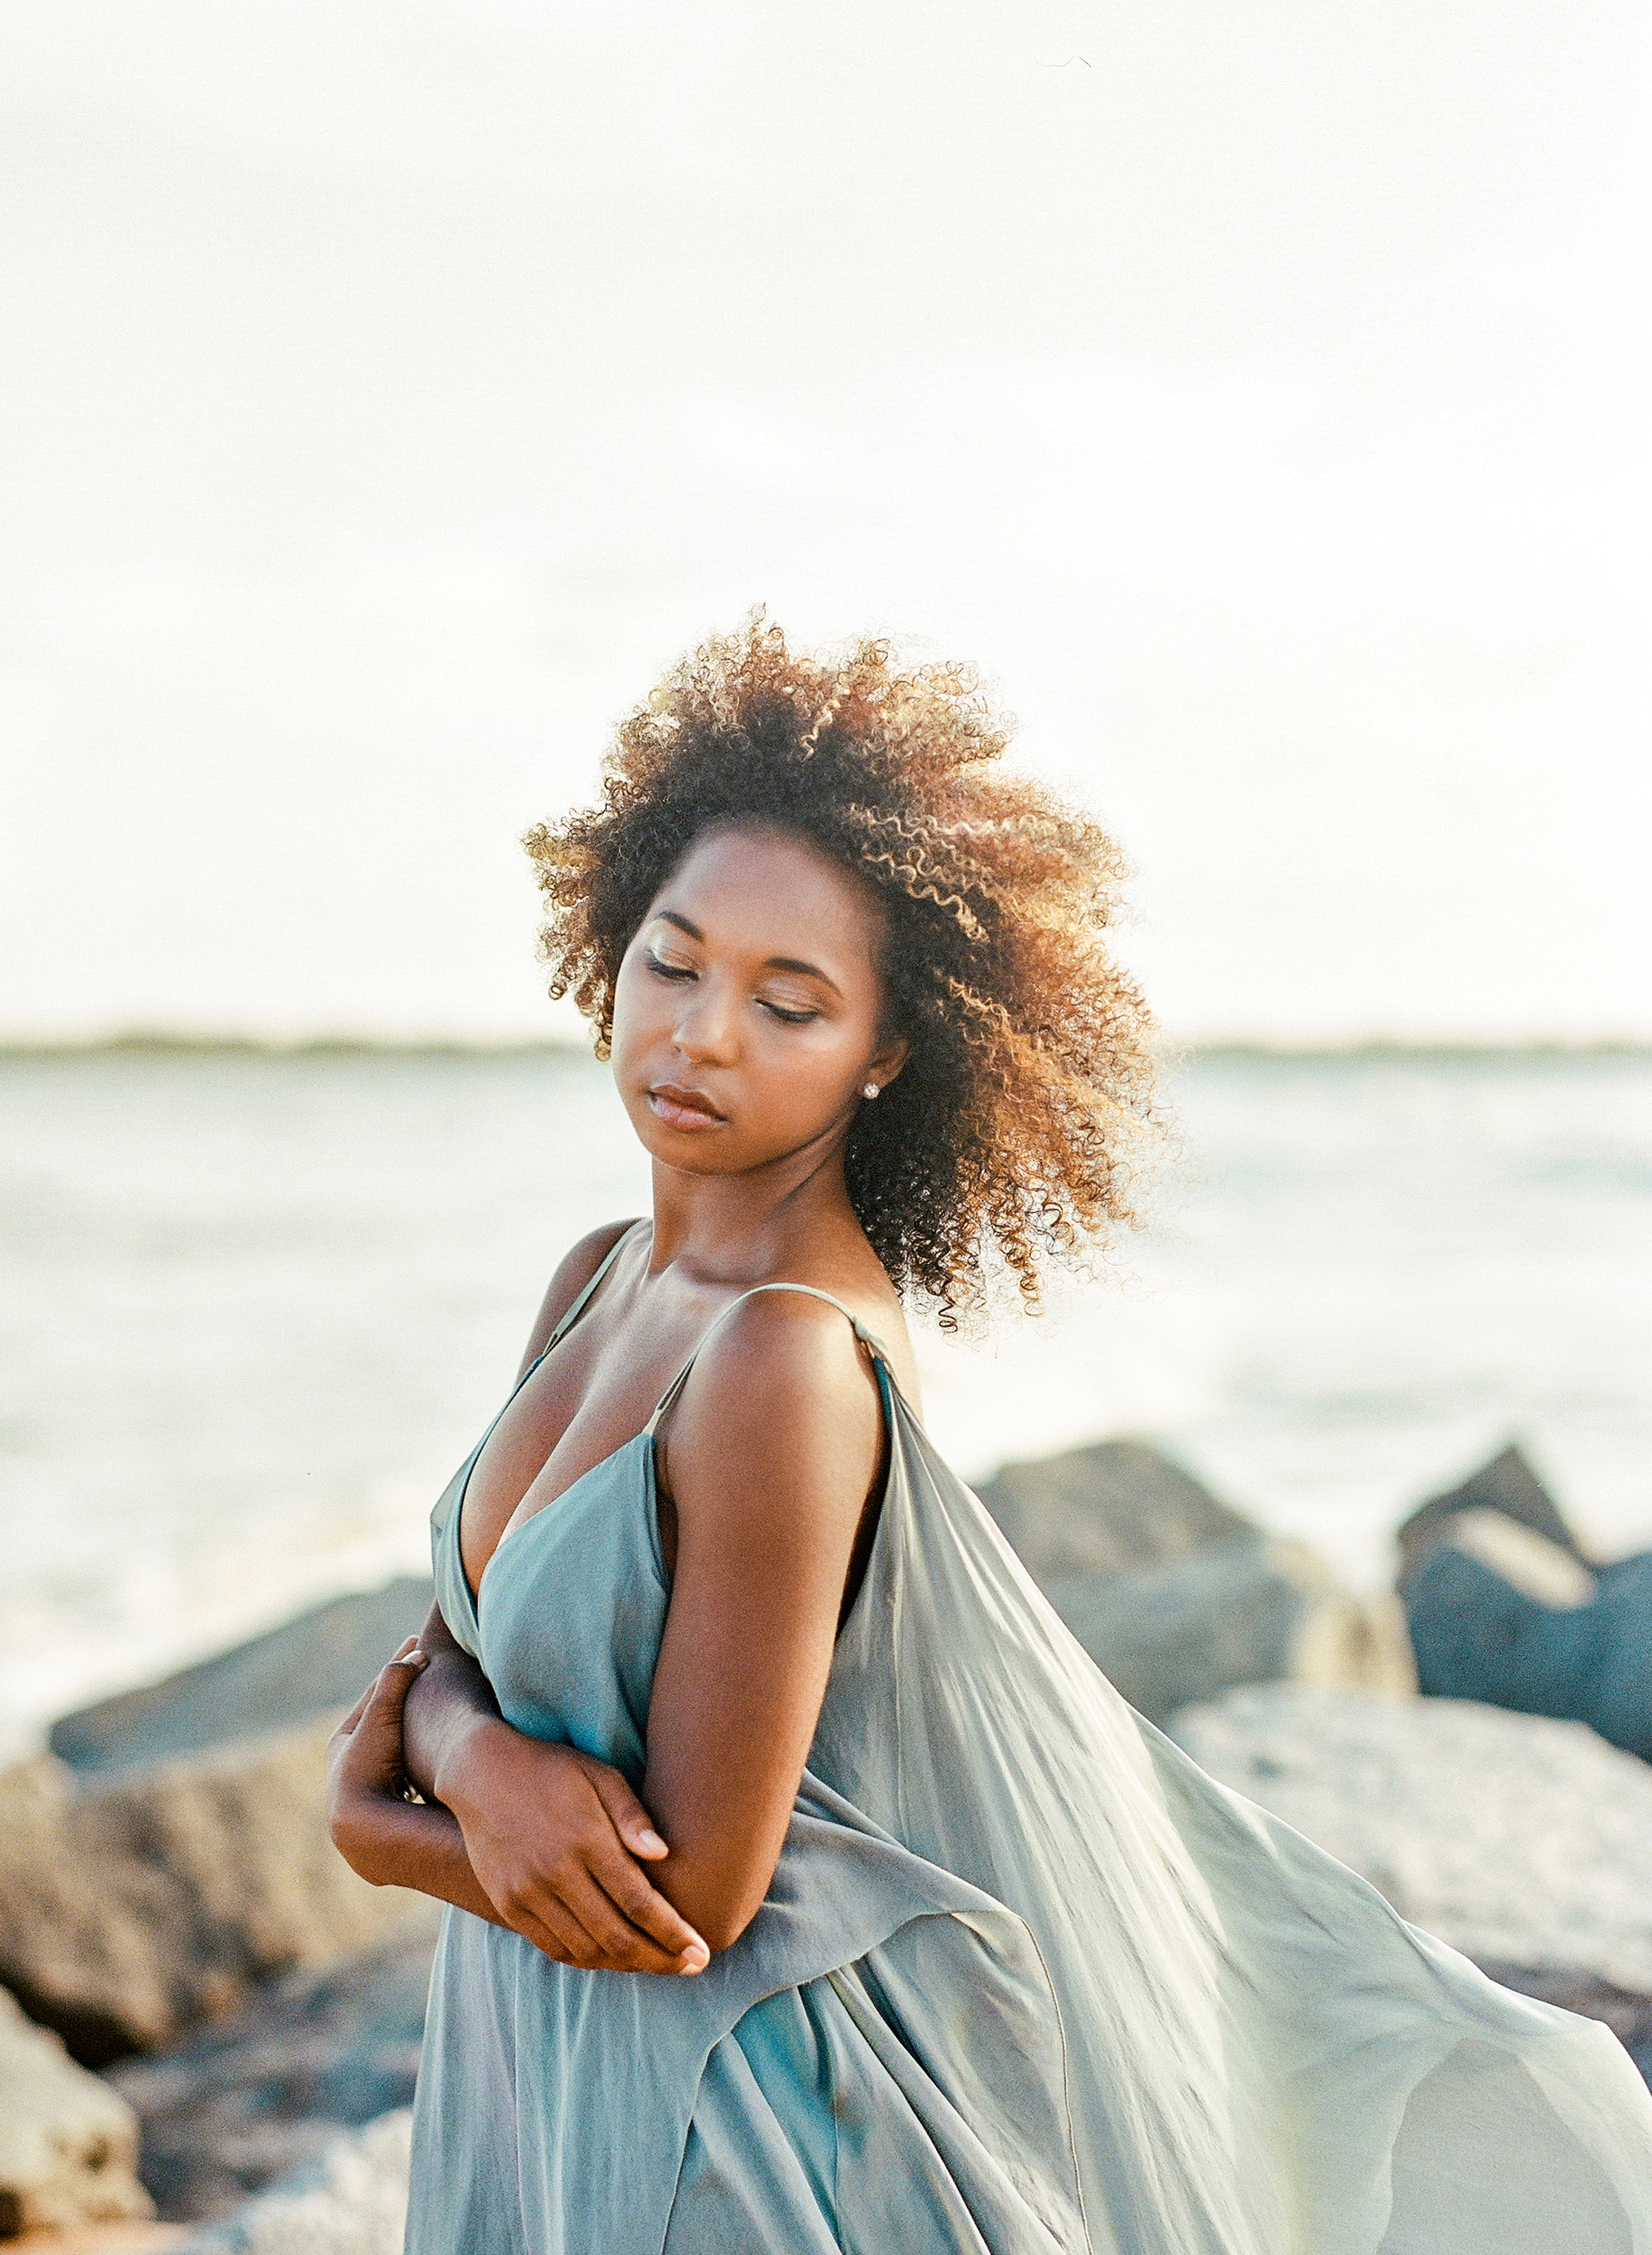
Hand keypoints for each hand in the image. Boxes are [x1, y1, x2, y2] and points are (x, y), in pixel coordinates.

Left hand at [327, 1638, 427, 1864]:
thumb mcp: (380, 1716)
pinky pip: (412, 1774)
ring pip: (399, 1748)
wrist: (364, 1825)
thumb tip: (416, 1654)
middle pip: (385, 1721)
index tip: (420, 1644)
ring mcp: (370, 1792)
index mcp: (343, 1742)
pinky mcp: (390, 1812)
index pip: (375, 1695)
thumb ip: (395, 1682)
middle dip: (408, 1697)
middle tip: (431, 1670)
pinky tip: (440, 1758)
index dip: (399, 1666)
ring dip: (419, 1730)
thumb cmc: (368, 1767)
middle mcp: (351, 1767)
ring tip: (441, 1713)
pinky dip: (424, 1758)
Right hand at [437, 1720, 710, 1976]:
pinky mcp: (508, 1904)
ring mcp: (528, 1893)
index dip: (673, 1933)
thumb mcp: (599, 1775)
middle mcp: (556, 1872)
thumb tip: (665, 1854)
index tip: (701, 1952)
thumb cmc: (553, 1769)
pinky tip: (611, 1958)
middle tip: (691, 1967)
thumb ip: (632, 1815)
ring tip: (657, 1963)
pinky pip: (553, 1948)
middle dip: (660, 1958)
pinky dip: (587, 1959)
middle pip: (616, 1936)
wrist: (481, 1772)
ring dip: (626, 1964)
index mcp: (586, 1839)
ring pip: (586, 1950)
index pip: (639, 1902)